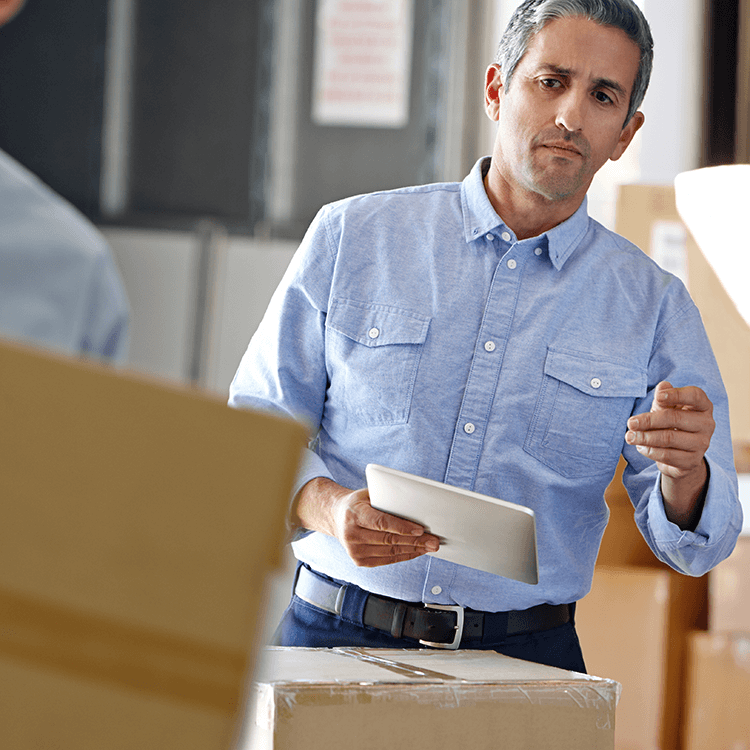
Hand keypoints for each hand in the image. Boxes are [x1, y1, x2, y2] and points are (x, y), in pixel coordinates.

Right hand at [293, 477, 439, 566]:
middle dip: (415, 541)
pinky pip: (387, 559)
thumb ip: (386, 499)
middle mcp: (352, 534)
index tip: (420, 530)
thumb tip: (414, 504)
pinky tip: (416, 551)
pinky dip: (404, 556)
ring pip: (390, 552)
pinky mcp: (359, 561)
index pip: (381, 523)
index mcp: (354, 514)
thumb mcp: (367, 494)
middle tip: (434, 541)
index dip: (402, 527)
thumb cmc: (357, 503)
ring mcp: (354, 551)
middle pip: (389, 540)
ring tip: (430, 546)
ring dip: (413, 550)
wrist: (336, 517)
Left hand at [625, 381, 713, 527]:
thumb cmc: (672, 423)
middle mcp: (707, 424)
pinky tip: (640, 447)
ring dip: (644, 437)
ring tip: (629, 437)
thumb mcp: (667, 408)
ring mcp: (702, 444)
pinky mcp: (692, 461)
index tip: (657, 397)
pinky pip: (667, 455)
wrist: (679, 455)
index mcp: (703, 406)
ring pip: (668, 438)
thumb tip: (662, 386)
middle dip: (648, 420)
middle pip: (675, 418)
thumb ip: (664, 398)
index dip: (676, 395)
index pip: (694, 396)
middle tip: (630, 423)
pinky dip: (649, 451)